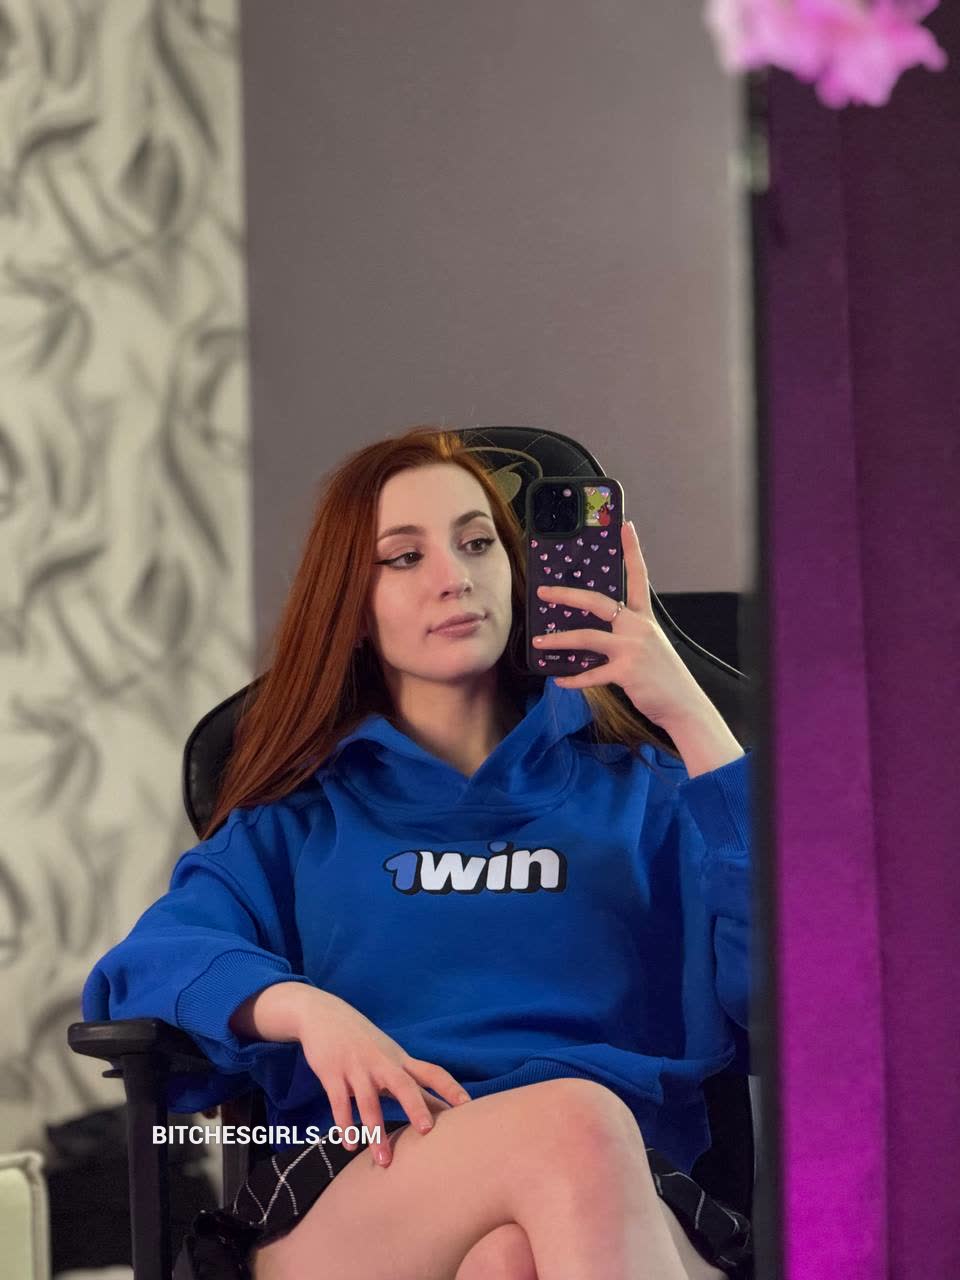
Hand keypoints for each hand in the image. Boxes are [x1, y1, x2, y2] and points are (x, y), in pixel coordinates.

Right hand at [294, 990, 470, 1168]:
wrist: (323, 1013)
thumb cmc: (364, 1042)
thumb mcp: (389, 1056)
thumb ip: (410, 1082)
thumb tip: (442, 1109)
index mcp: (400, 1060)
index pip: (432, 1072)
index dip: (450, 1088)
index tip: (469, 1106)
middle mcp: (381, 1062)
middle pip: (403, 1084)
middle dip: (415, 1107)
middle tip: (426, 1132)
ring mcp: (356, 1067)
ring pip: (368, 1100)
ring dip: (375, 1131)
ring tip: (384, 1161)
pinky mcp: (332, 1072)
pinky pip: (339, 1101)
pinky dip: (345, 1124)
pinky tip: (350, 1145)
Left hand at [532, 520, 709, 729]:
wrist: (682, 704)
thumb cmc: (662, 675)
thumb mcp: (650, 645)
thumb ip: (626, 633)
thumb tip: (592, 631)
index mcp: (644, 618)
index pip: (639, 577)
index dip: (632, 550)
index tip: (625, 525)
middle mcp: (638, 627)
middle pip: (598, 602)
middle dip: (568, 595)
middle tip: (543, 591)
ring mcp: (632, 648)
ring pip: (587, 637)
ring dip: (559, 640)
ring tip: (539, 641)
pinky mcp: (626, 672)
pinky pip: (591, 674)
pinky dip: (573, 678)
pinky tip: (559, 680)